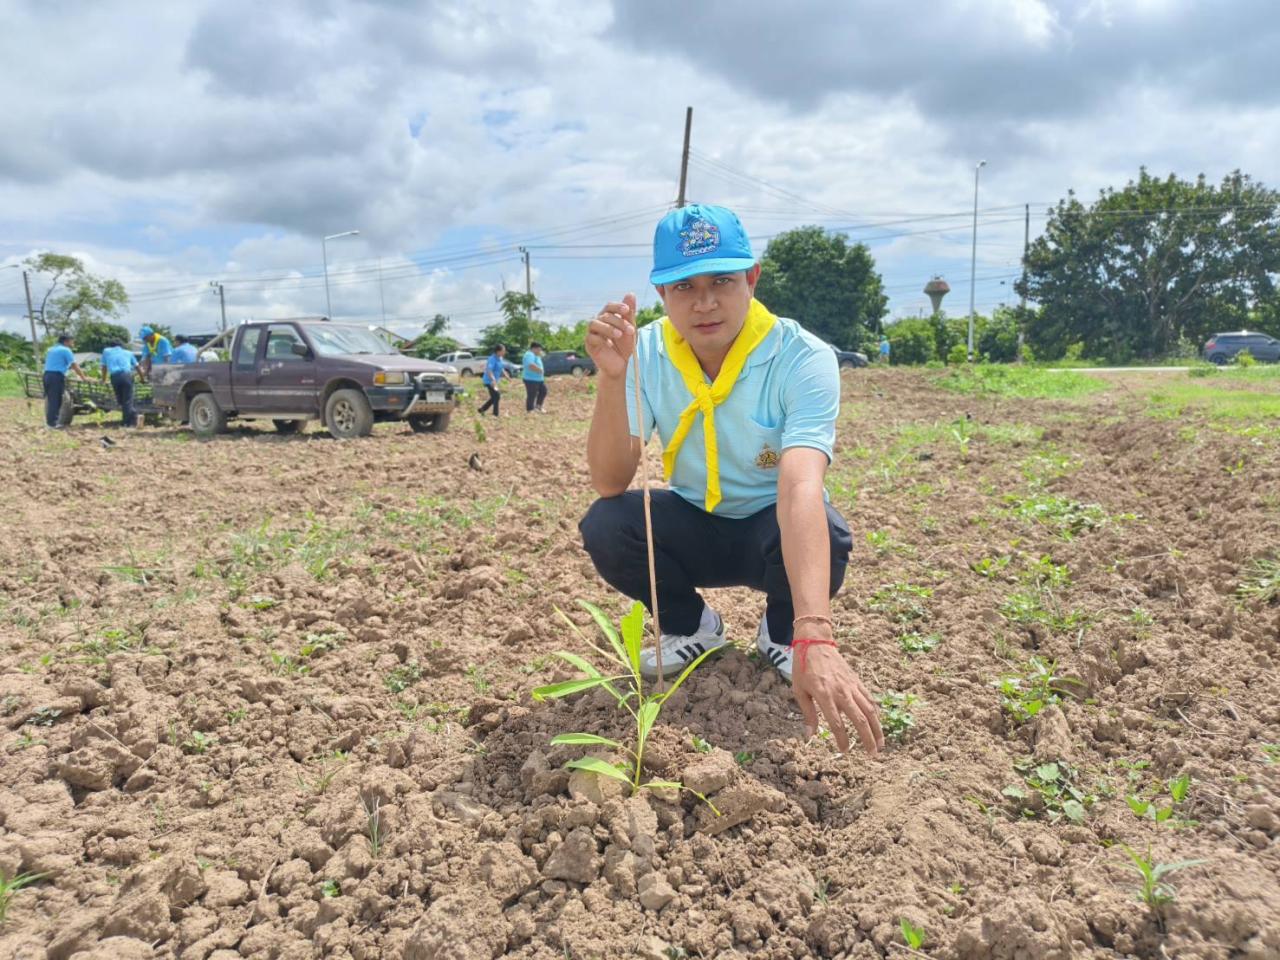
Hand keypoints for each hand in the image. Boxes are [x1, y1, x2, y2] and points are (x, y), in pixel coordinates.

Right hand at [586, 293, 637, 379]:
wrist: (621, 365)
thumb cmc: (625, 346)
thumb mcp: (630, 329)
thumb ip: (629, 313)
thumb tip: (631, 293)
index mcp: (608, 317)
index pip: (609, 306)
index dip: (617, 306)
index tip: (627, 310)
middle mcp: (598, 322)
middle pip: (604, 315)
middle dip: (619, 321)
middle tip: (631, 330)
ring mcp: (592, 333)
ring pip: (594, 324)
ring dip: (608, 328)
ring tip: (619, 335)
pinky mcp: (589, 344)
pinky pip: (591, 338)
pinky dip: (600, 339)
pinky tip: (609, 344)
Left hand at [792, 637, 883, 754]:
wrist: (815, 643)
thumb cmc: (803, 668)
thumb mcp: (799, 690)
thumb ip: (807, 713)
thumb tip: (809, 735)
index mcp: (824, 695)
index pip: (837, 722)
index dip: (842, 739)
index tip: (845, 751)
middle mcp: (841, 691)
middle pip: (859, 719)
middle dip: (867, 739)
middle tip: (872, 754)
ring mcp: (851, 686)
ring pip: (870, 710)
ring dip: (877, 729)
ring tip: (881, 745)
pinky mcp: (857, 681)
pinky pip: (869, 699)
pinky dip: (876, 713)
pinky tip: (878, 724)